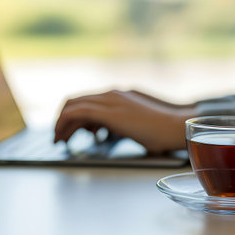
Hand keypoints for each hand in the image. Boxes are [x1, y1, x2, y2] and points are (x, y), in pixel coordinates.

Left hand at [54, 90, 193, 152]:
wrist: (176, 127)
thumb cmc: (161, 131)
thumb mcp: (135, 124)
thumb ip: (118, 124)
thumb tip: (105, 132)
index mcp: (118, 96)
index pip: (87, 101)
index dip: (73, 116)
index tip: (70, 131)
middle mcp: (111, 94)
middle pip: (76, 101)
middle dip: (62, 120)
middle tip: (59, 137)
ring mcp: (110, 100)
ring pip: (73, 105)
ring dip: (61, 123)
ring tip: (58, 140)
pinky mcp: (109, 111)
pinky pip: (77, 112)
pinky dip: (64, 123)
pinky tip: (62, 137)